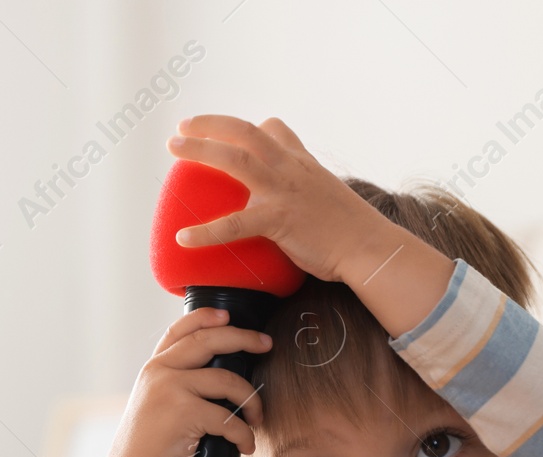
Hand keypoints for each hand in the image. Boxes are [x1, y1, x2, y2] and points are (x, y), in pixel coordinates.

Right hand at [55, 307, 269, 456]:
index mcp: (153, 367)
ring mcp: (170, 390)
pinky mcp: (183, 414)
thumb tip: (220, 374)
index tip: (229, 316)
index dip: (206, 317)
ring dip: (250, 400)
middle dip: (244, 338)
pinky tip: (245, 445)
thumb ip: (175, 383)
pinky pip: (228, 418)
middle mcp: (160, 372)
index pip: (180, 329)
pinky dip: (243, 434)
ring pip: (227, 380)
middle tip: (266, 344)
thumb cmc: (147, 448)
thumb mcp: (154, 404)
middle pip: (210, 340)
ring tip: (256, 417)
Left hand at [164, 114, 381, 283]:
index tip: (223, 129)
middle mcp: (290, 168)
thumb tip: (291, 197)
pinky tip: (183, 238)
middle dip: (210, 125)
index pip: (273, 129)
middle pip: (246, 132)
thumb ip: (305, 186)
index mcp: (301, 162)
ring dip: (201, 150)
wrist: (368, 246)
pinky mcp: (279, 220)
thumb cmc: (348, 228)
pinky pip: (234, 225)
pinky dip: (206, 232)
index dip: (245, 127)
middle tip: (181, 129)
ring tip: (174, 148)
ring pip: (237, 161)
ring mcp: (284, 191)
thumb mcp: (326, 193)